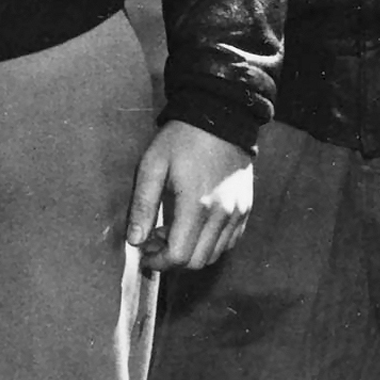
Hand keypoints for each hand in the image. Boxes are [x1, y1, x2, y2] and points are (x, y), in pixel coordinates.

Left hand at [124, 120, 252, 272]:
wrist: (221, 117)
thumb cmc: (182, 140)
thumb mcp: (152, 166)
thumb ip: (142, 205)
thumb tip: (134, 240)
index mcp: (197, 205)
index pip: (179, 256)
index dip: (158, 261)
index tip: (143, 252)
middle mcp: (222, 215)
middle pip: (197, 262)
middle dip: (171, 260)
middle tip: (153, 241)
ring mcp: (237, 214)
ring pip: (214, 255)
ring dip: (190, 253)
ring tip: (171, 232)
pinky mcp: (245, 210)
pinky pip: (228, 243)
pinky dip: (208, 245)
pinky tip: (192, 227)